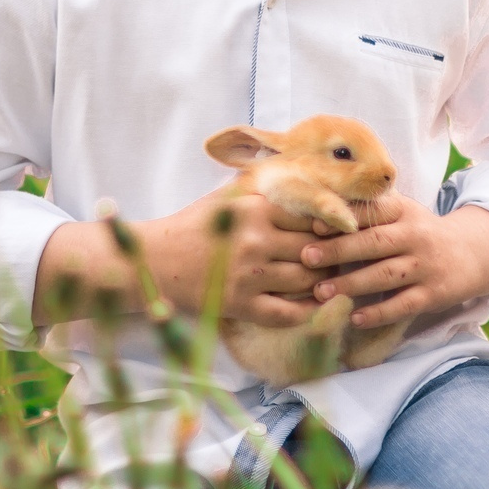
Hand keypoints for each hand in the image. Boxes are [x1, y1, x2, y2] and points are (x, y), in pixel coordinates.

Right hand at [130, 186, 327, 327]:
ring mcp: (249, 275)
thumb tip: (298, 175)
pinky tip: (314, 306)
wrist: (156, 262)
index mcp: (254, 210)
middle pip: (313, 248)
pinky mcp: (241, 305)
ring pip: (306, 280)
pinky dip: (308, 312)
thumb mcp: (225, 197)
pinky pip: (288, 313)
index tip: (330, 232)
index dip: (326, 226)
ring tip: (324, 279)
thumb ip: (260, 187)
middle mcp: (255, 240)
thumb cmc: (193, 226)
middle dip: (327, 254)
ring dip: (321, 281)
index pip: (310, 216)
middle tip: (333, 258)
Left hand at [297, 194, 488, 329]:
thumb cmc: (421, 232)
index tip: (314, 225)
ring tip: (321, 292)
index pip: (373, 211)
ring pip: (385, 275)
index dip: (345, 217)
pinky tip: (355, 319)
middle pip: (374, 242)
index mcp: (403, 212)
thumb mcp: (402, 213)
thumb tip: (316, 210)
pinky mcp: (434, 294)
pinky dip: (379, 313)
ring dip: (352, 284)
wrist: (474, 253)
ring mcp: (426, 266)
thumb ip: (368, 211)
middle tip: (307, 258)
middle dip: (339, 250)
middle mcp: (415, 236)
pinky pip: (403, 305)